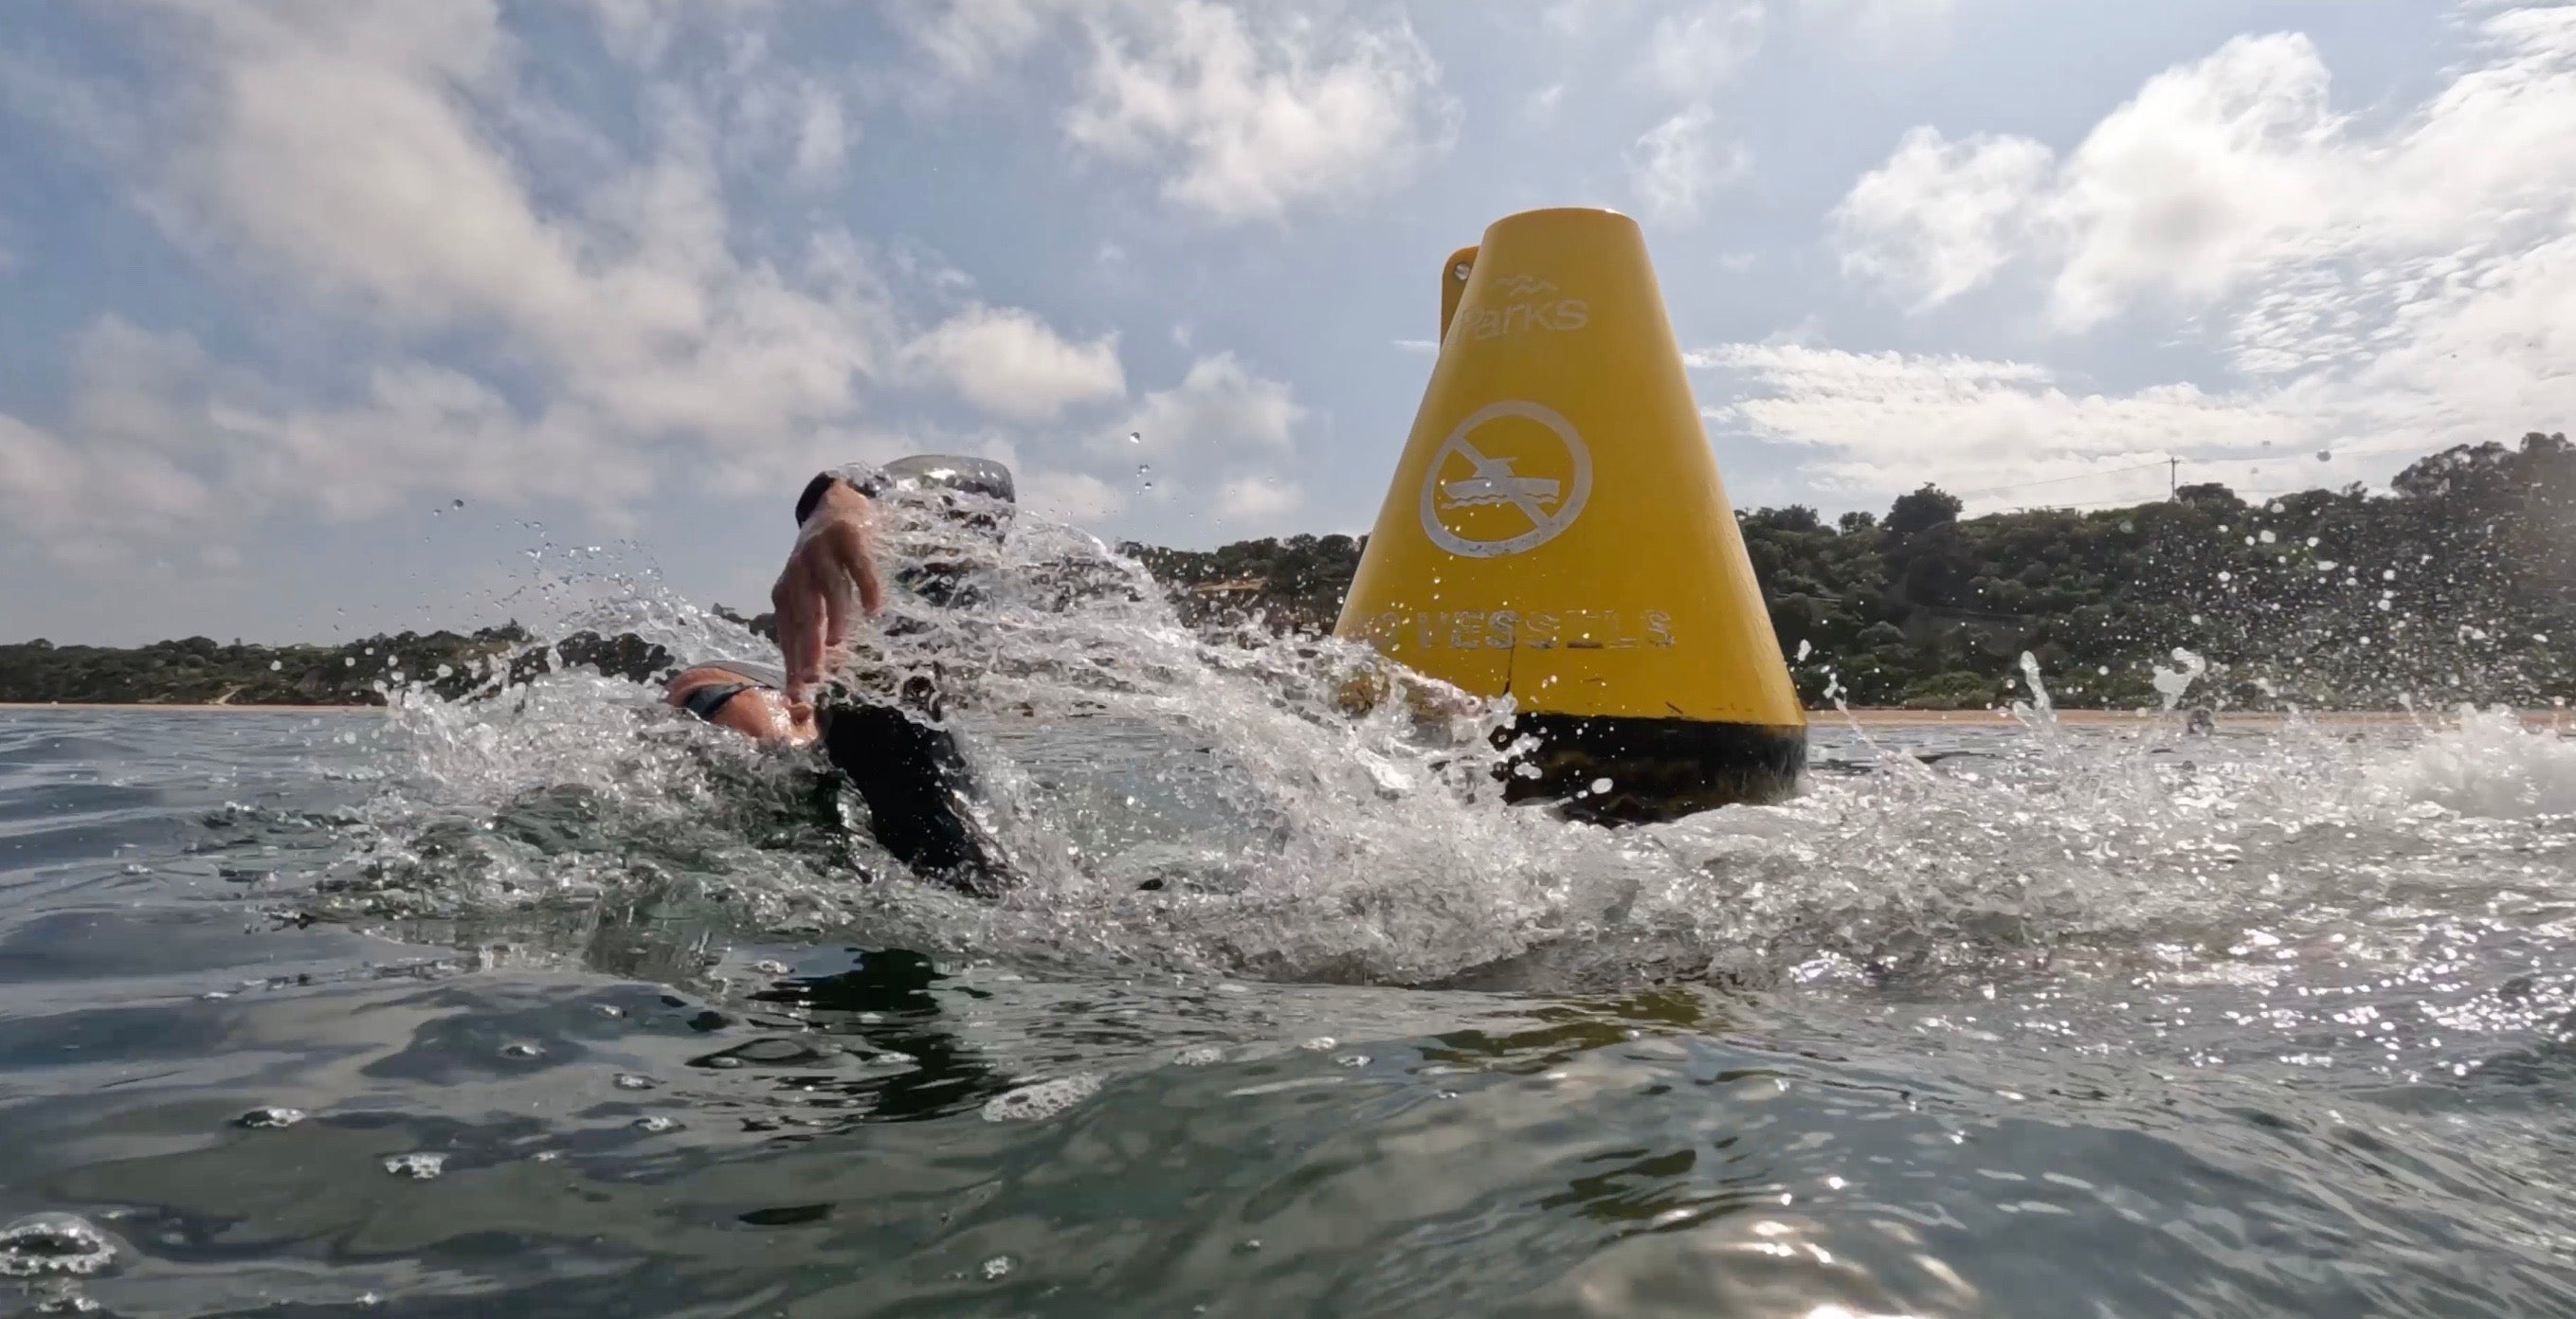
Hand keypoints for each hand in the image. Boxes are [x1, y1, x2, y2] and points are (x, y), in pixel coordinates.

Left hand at [771, 482, 884, 701]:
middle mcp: (798, 572)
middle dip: (807, 648)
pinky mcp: (847, 536)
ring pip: (829, 589)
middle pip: (804, 615)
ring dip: (834, 617)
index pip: (789, 634)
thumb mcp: (811, 593)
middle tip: (814, 678)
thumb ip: (814, 626)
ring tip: (839, 644)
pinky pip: (858, 565)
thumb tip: (823, 668)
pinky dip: (867, 586)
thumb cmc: (824, 560)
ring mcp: (821, 552)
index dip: (792, 663)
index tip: (797, 694)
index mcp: (786, 591)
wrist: (833, 503)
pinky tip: (875, 607)